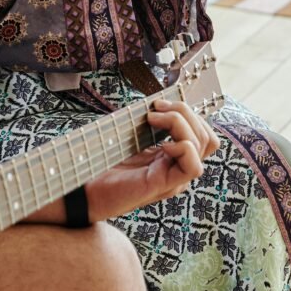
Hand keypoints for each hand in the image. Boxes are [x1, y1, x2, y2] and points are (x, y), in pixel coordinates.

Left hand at [84, 100, 218, 220]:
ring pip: (202, 145)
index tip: (159, 103)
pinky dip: (183, 147)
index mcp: (173, 156)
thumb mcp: (132, 136)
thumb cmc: (104, 161)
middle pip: (206, 136)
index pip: (203, 133)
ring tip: (152, 118)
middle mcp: (178, 168)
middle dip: (184, 111)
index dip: (189, 113)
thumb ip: (150, 124)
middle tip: (155, 107)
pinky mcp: (163, 185)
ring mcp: (174, 178)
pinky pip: (192, 167)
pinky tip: (162, 144)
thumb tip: (160, 102)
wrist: (84, 188)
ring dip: (180, 123)